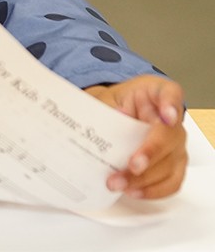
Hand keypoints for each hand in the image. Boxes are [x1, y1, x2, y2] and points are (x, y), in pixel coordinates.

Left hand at [84, 76, 186, 199]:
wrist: (120, 113)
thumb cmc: (117, 102)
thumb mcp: (107, 97)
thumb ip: (107, 106)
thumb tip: (110, 121)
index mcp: (156, 92)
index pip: (170, 93)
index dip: (171, 105)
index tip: (167, 116)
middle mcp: (173, 118)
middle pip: (169, 137)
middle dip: (149, 154)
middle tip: (131, 166)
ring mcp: (176, 143)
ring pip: (170, 164)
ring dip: (145, 178)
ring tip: (119, 183)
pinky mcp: (174, 164)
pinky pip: (171, 181)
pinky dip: (152, 189)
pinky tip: (133, 191)